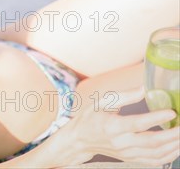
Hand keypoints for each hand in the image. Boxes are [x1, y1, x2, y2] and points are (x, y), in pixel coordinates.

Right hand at [57, 86, 179, 166]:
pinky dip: (169, 155)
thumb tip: (145, 88)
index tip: (171, 112)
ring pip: (156, 153)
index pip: (137, 124)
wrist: (79, 140)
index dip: (156, 119)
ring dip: (174, 145)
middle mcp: (120, 142)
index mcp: (112, 126)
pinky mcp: (130, 159)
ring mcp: (126, 153)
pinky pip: (154, 161)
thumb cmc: (89, 118)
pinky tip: (176, 147)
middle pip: (152, 142)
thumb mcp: (101, 102)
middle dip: (173, 134)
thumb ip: (124, 96)